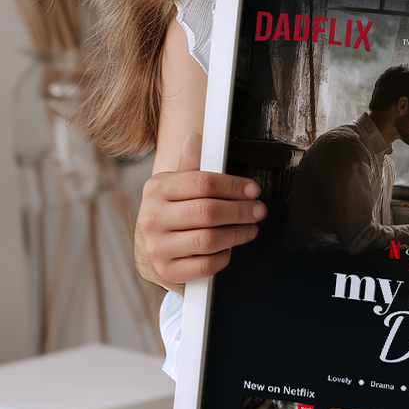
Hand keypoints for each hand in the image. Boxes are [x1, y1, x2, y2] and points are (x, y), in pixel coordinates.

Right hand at [134, 133, 265, 288]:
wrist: (149, 247)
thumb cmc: (169, 211)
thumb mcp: (174, 184)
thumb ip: (189, 165)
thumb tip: (196, 138)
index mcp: (157, 190)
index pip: (203, 183)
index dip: (234, 186)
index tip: (253, 190)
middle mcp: (153, 218)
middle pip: (209, 212)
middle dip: (241, 210)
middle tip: (258, 210)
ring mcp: (158, 247)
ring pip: (209, 240)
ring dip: (237, 234)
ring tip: (250, 228)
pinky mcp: (167, 270)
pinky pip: (205, 265)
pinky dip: (223, 257)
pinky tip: (229, 248)